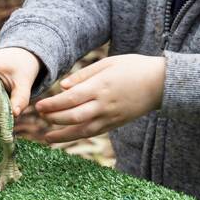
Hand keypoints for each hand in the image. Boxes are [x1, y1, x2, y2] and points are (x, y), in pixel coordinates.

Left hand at [33, 54, 164, 142]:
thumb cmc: (134, 67)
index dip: (52, 105)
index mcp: (100, 87)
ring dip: (63, 135)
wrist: (161, 83)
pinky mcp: (116, 123)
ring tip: (47, 137)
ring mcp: (111, 116)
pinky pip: (94, 132)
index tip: (39, 106)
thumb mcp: (108, 63)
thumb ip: (84, 75)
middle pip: (73, 116)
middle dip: (54, 118)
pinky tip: (67, 136)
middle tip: (39, 116)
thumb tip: (63, 87)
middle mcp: (104, 105)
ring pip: (83, 130)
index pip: (70, 99)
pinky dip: (79, 136)